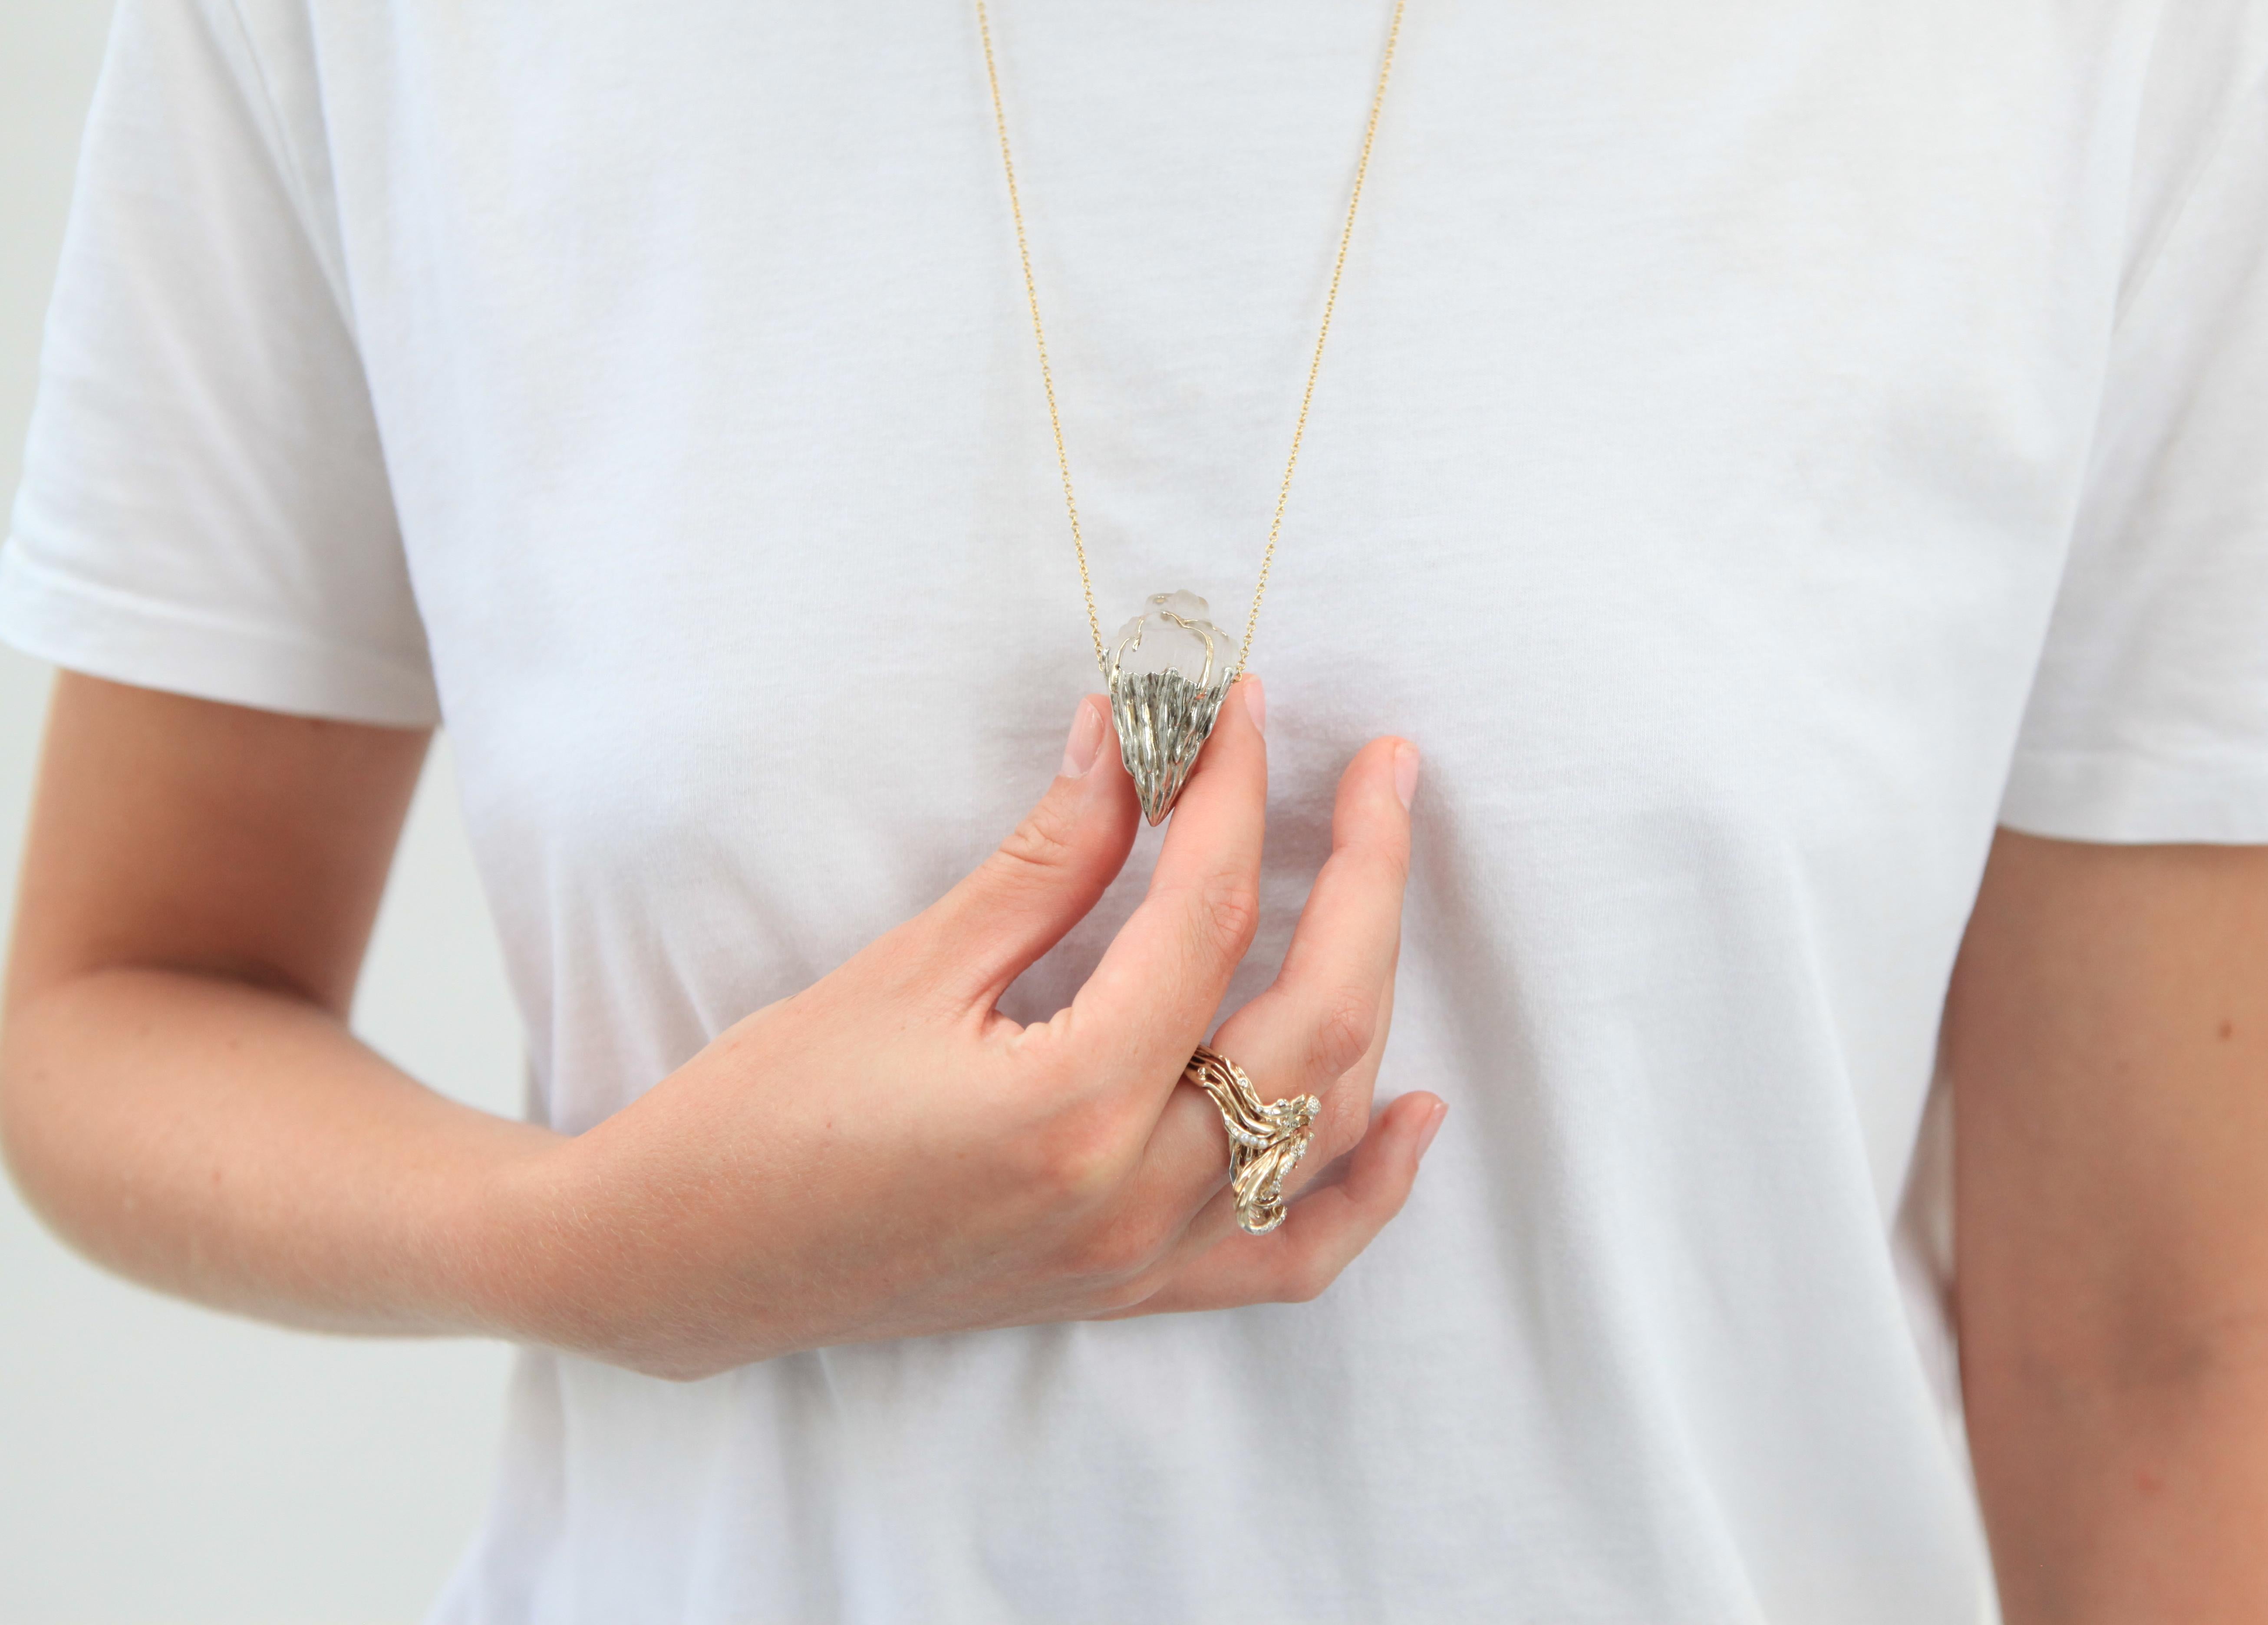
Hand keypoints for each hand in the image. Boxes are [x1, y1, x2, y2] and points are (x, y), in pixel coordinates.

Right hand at [507, 679, 1440, 1378]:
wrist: (676, 1262)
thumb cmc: (764, 1112)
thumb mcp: (908, 969)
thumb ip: (1046, 858)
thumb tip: (1128, 738)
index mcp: (1071, 1105)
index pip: (1209, 914)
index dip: (1240, 792)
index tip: (1249, 708)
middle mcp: (1130, 1193)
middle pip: (1314, 1018)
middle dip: (1369, 877)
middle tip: (1388, 773)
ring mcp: (1139, 1257)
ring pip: (1323, 1126)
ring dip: (1374, 998)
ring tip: (1383, 887)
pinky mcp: (1125, 1289)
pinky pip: (1291, 1256)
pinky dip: (1368, 1188)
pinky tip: (1409, 1110)